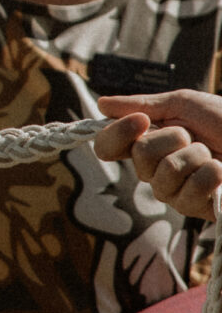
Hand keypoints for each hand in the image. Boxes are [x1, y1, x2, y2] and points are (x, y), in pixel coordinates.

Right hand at [95, 90, 221, 219]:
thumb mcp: (185, 105)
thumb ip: (144, 105)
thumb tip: (102, 104)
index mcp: (148, 142)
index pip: (108, 146)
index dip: (115, 134)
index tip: (140, 121)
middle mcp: (153, 168)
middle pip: (138, 155)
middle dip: (171, 138)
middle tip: (194, 136)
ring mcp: (171, 190)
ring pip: (162, 173)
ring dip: (195, 155)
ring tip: (213, 154)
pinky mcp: (191, 207)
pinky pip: (186, 191)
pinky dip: (210, 174)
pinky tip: (221, 173)